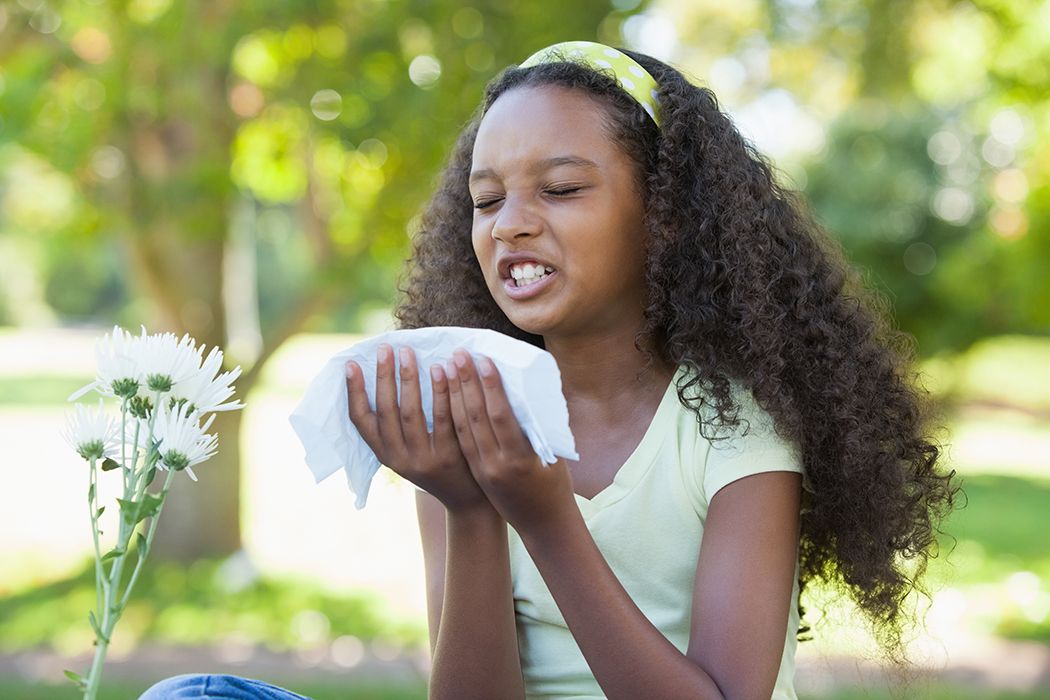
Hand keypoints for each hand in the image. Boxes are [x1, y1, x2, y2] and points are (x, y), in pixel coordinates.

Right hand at [346, 344, 488, 512]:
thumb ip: (398, 426)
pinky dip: (440, 391)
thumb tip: (388, 376)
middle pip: (386, 411)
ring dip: (408, 379)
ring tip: (408, 352)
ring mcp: (424, 459)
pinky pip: (443, 417)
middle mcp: (399, 458)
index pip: (361, 421)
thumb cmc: (436, 463)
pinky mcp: (449, 456)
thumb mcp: (409, 451)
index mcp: (385, 454)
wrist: (467, 500)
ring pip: (411, 413)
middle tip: (385, 348)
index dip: (354, 392)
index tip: (352, 364)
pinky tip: (441, 369)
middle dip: (384, 377)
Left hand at [444, 348, 576, 533]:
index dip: (491, 386)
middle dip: (466, 383)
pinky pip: (459, 438)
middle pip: (476, 417)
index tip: (483, 359)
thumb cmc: (555, 482)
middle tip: (459, 354)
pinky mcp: (475, 470)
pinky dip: (451, 413)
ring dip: (452, 395)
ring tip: (445, 367)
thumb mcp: (552, 453)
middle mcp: (496, 465)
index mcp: (521, 459)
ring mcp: (482, 469)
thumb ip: (538, 425)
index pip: (501, 416)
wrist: (542, 523)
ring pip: (461, 427)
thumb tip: (527, 387)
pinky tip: (446, 393)